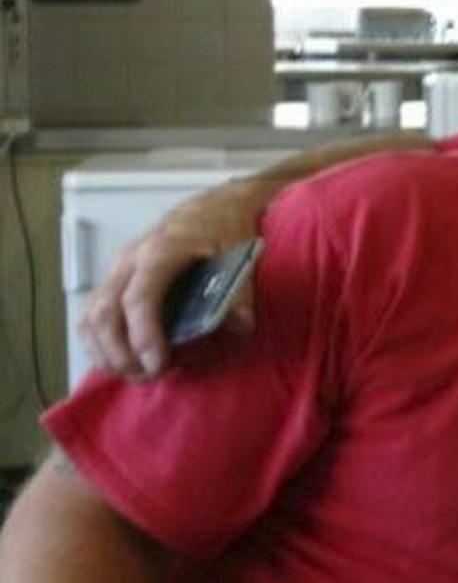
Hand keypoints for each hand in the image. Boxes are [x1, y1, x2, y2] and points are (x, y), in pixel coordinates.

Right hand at [77, 183, 269, 378]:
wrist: (212, 206)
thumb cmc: (225, 229)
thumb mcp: (241, 253)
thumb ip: (241, 290)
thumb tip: (240, 325)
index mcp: (162, 251)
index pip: (139, 299)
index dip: (144, 335)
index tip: (158, 364)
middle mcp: (131, 259)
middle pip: (105, 313)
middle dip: (120, 352)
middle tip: (147, 376)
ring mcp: (118, 268)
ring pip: (90, 316)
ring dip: (105, 352)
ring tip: (134, 373)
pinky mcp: (115, 278)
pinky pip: (91, 314)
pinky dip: (99, 342)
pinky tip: (120, 360)